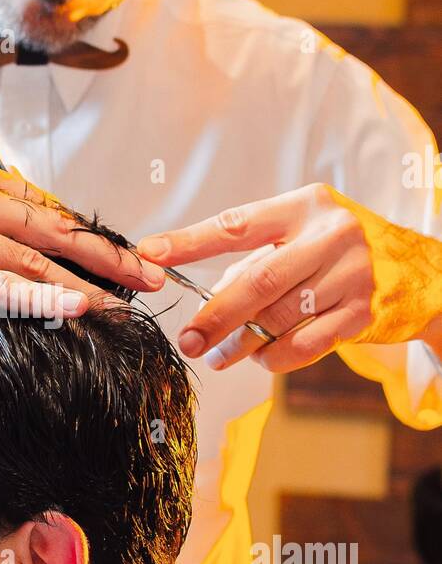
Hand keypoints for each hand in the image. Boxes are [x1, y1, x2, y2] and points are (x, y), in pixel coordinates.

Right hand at [0, 158, 164, 315]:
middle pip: (56, 229)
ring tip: (130, 304)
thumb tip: (33, 243)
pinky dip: (43, 296)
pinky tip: (77, 306)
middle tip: (154, 276)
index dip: (93, 236)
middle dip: (111, 256)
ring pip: (37, 260)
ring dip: (90, 285)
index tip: (129, 257)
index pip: (50, 209)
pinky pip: (1, 285)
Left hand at [136, 182, 441, 372]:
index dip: (190, 242)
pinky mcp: (361, 313)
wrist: (414, 271)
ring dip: (240, 343)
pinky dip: (274, 356)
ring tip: (216, 355)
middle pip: (257, 280)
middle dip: (213, 315)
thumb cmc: (334, 252)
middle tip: (186, 340)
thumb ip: (256, 260)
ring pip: (279, 318)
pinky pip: (304, 344)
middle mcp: (330, 234)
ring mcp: (350, 274)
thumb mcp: (300, 236)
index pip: (236, 224)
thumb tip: (201, 302)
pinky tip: (261, 357)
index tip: (150, 254)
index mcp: (303, 206)